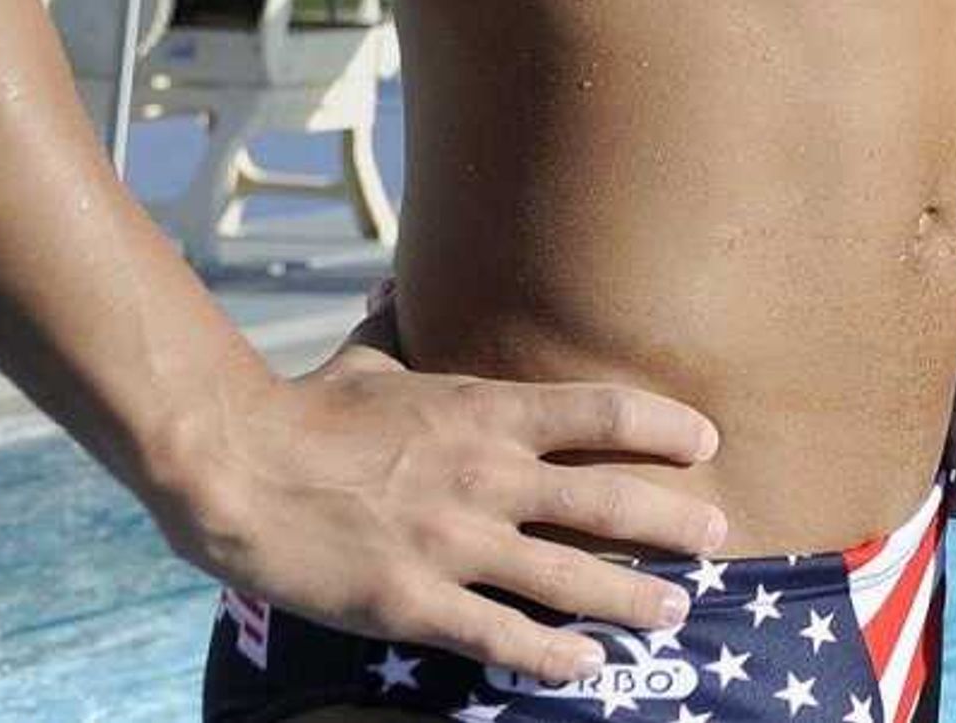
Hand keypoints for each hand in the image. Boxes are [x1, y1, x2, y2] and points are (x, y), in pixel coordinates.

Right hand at [153, 344, 726, 688]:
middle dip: (674, 521)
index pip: (602, 411)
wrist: (236, 468)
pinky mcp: (416, 602)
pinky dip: (552, 655)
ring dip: (633, 598)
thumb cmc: (304, 410)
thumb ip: (400, 332)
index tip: (707, 443)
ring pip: (571, 577)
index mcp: (484, 411)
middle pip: (609, 500)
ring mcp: (455, 543)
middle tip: (719, 537)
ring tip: (676, 610)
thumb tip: (394, 288)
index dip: (664, 426)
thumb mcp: (368, 358)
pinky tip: (586, 667)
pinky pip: (502, 636)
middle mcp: (487, 476)